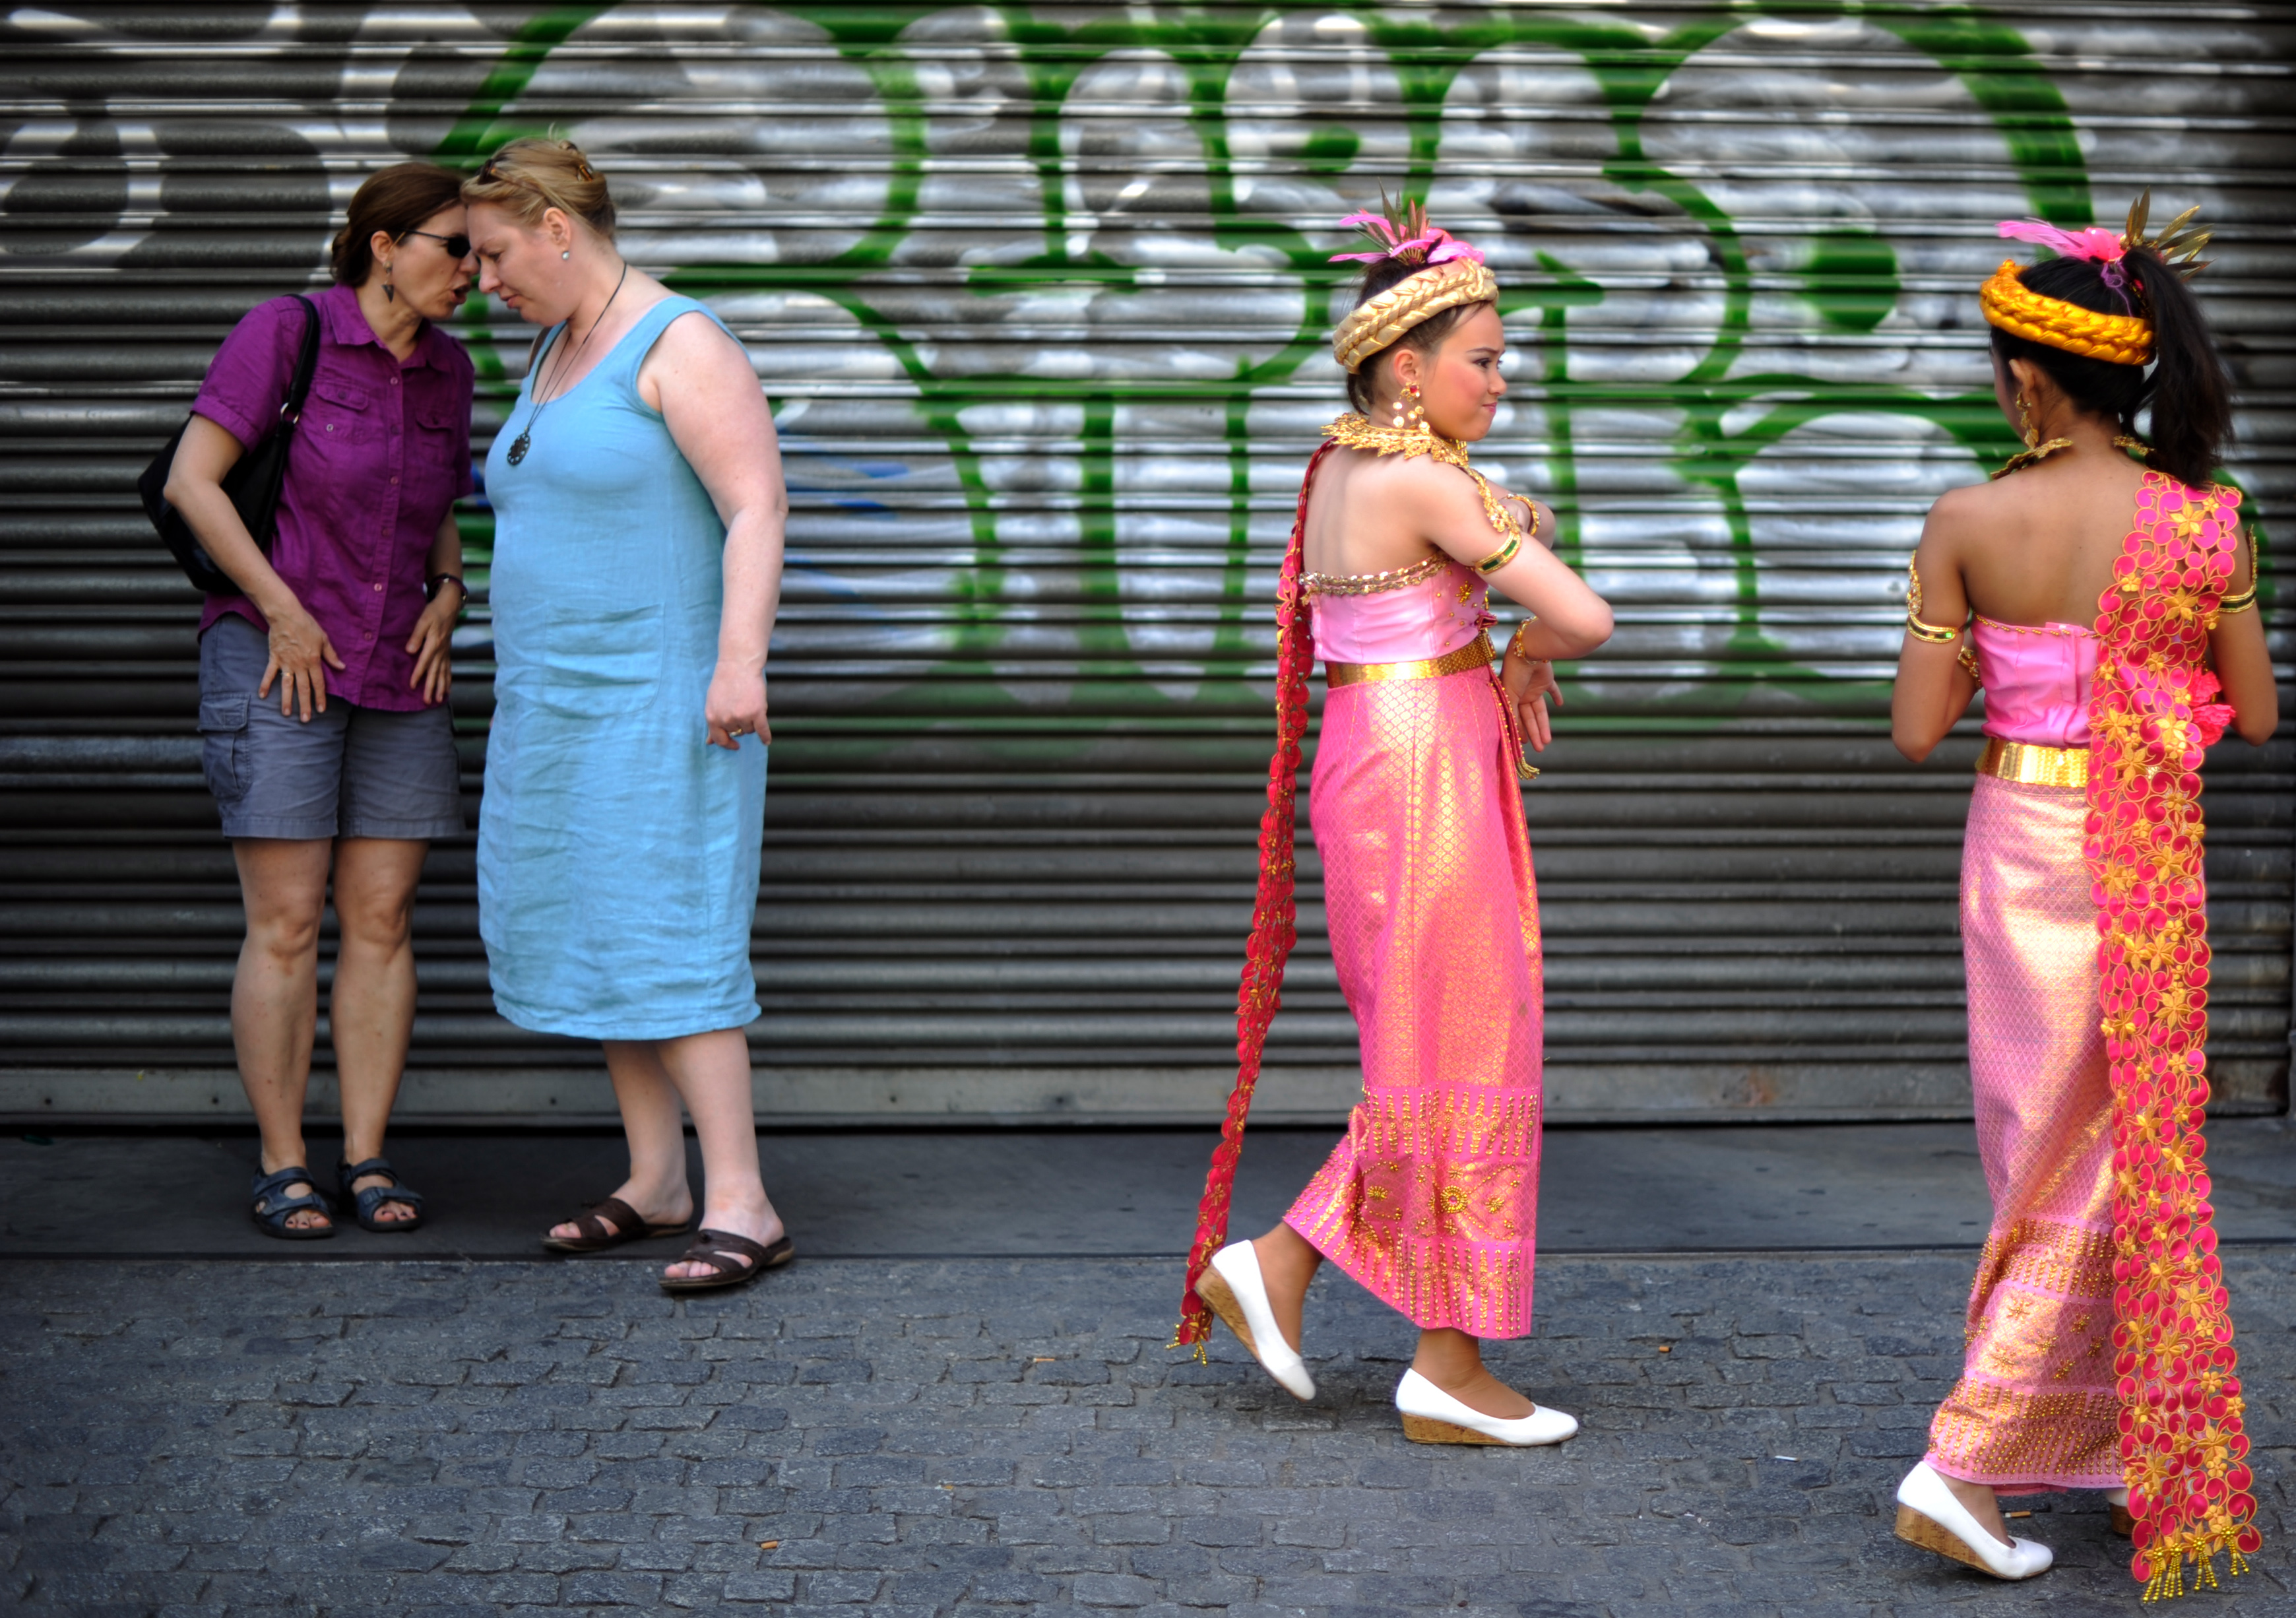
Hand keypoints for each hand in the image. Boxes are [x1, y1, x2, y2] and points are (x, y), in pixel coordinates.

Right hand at [258, 599, 344, 721]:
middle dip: (305, 705)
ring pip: (287, 685)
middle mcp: (300, 665)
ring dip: (286, 700)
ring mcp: (286, 663)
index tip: (320, 710)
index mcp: (313, 661)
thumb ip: (331, 655)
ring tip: (286, 714)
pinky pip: (269, 674)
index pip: (318, 683)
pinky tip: (262, 695)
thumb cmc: (307, 625)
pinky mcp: (274, 658)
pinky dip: (265, 684)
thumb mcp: (323, 639)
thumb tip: (342, 667)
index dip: (320, 697)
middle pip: (303, 688)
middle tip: (305, 720)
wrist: (286, 615)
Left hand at [405, 589, 459, 705]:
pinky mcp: (447, 651)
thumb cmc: (434, 612)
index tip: (412, 686)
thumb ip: (416, 636)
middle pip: (435, 672)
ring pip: (443, 673)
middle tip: (427, 701)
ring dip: (442, 687)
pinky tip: (448, 689)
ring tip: (439, 700)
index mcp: (434, 644)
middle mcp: (441, 651)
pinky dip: (448, 679)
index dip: (418, 675)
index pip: (424, 662)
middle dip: (432, 688)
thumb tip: (409, 651)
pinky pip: (448, 669)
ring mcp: (445, 652)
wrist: (449, 606)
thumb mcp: (423, 620)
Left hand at [705, 660, 769, 750]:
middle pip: (737, 732)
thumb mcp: (712, 703)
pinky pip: (762, 730)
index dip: (727, 744)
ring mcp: (741, 717)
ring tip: (749, 703)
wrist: (738, 665)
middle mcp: (726, 719)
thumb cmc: (725, 682)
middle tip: (741, 706)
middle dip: (741, 723)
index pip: (719, 739)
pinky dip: (765, 736)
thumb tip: (709, 743)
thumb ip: (712, 723)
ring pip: (749, 729)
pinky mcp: (757, 712)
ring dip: (751, 721)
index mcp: (712, 717)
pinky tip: (766, 741)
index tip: (735, 745)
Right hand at [1502, 650, 1562, 751]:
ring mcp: (1534, 688)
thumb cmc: (1515, 672)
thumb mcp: (1510, 694)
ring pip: (1540, 711)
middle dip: (1534, 733)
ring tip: (1547, 741)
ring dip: (1544, 725)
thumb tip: (1510, 730)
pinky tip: (1560, 705)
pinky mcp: (1545, 680)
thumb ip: (1511, 711)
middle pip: (1529, 718)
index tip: (1524, 745)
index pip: (1516, 718)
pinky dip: (1556, 696)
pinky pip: (1552, 690)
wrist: (1529, 650)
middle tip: (1540, 748)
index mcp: (1510, 698)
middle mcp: (1521, 694)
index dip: (1520, 731)